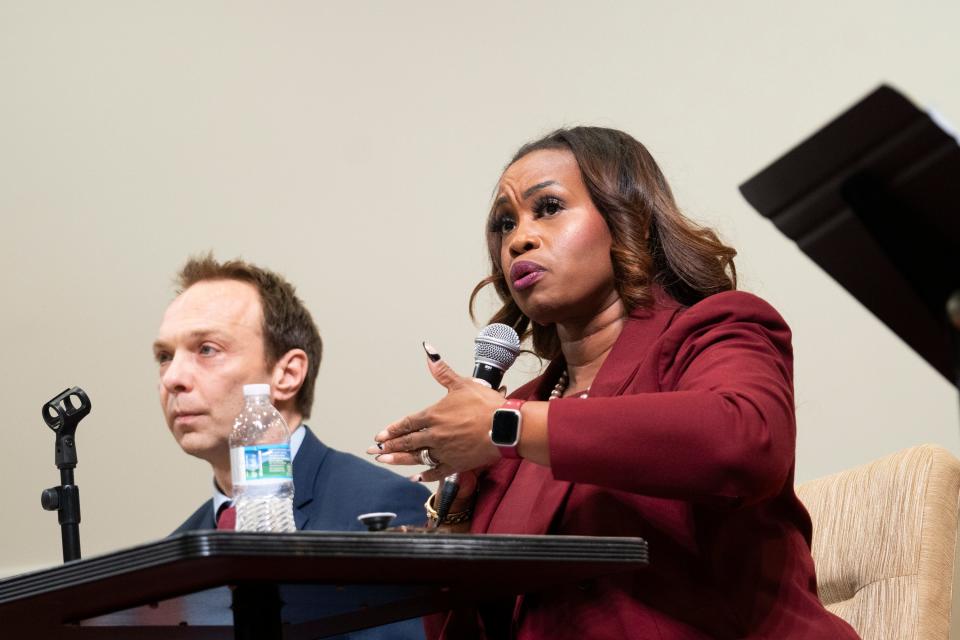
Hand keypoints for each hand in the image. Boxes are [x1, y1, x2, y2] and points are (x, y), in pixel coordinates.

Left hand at [370, 343, 504, 481]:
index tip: (380, 435)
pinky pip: (436, 472)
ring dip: (398, 460)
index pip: (407, 423)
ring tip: (384, 461)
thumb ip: (442, 372)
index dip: (392, 429)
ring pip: (416, 457)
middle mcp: (435, 435)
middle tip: (373, 450)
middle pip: (407, 442)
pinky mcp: (456, 464)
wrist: (506, 427)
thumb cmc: (487, 405)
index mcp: (434, 415)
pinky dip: (425, 475)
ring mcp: (444, 451)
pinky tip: (416, 477)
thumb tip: (429, 353)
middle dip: (388, 447)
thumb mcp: (462, 384)